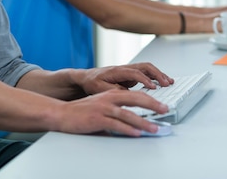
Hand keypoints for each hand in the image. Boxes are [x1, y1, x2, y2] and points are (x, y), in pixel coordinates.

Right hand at [53, 88, 168, 136]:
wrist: (62, 113)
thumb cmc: (81, 111)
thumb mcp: (101, 106)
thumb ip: (116, 111)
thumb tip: (131, 122)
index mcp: (111, 94)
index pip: (135, 94)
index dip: (150, 99)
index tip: (161, 105)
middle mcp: (109, 98)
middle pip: (136, 99)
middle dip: (153, 105)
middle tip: (165, 110)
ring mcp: (103, 108)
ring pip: (128, 114)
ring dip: (143, 122)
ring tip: (154, 128)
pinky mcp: (97, 119)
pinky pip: (116, 124)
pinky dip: (128, 129)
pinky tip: (136, 133)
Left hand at [76, 62, 173, 94]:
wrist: (86, 78)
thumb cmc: (91, 82)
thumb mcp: (99, 88)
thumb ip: (114, 90)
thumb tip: (128, 94)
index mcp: (117, 71)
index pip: (135, 73)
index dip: (145, 80)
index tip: (153, 87)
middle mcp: (125, 68)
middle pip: (145, 67)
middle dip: (158, 74)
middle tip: (167, 83)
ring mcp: (128, 71)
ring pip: (147, 68)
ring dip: (159, 74)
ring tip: (169, 82)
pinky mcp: (130, 75)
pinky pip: (146, 73)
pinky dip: (155, 77)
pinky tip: (162, 82)